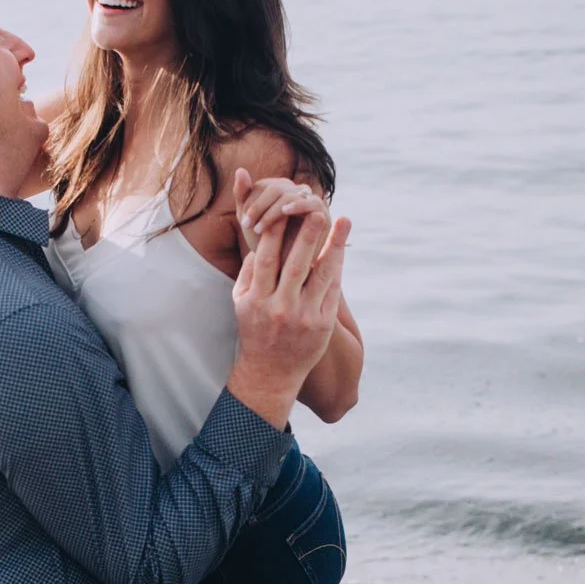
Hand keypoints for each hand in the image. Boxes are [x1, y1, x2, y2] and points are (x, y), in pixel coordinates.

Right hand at [228, 207, 350, 430]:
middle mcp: (280, 308)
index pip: (266, 259)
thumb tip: (259, 245)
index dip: (275, 233)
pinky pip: (332, 292)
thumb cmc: (255, 331)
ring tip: (344, 223)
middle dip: (307, 236)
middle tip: (318, 210)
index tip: (284, 210)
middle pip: (295, 265)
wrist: (270, 373)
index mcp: (257, 299)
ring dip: (334, 247)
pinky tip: (342, 251)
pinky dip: (337, 270)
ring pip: (320, 276)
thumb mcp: (240, 303)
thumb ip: (248, 274)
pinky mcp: (322, 326)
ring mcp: (303, 317)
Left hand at [234, 169, 330, 253]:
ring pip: (289, 195)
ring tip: (260, 228)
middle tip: (248, 226)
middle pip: (275, 189)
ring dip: (272, 211)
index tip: (244, 222)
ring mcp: (309, 200)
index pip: (263, 186)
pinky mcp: (322, 212)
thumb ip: (243, 196)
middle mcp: (295, 191)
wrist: (284, 271)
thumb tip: (240, 169)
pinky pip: (311, 201)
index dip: (252, 203)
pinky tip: (285, 212)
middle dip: (259, 207)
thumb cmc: (265, 245)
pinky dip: (297, 204)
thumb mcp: (250, 220)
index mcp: (278, 190)